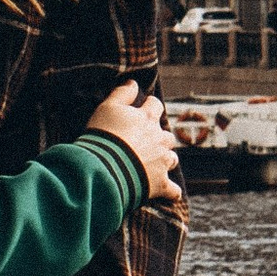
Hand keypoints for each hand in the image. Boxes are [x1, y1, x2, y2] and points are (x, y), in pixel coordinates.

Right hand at [87, 78, 182, 201]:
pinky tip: (169, 192)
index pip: (155, 106)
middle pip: (166, 135)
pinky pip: (173, 190)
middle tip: (146, 141)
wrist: (104, 168)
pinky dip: (171, 191)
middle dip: (159, 137)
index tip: (144, 109)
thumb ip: (121, 93)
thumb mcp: (106, 108)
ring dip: (166, 159)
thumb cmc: (103, 136)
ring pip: (172, 158)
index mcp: (147, 119)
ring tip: (155, 164)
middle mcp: (159, 139)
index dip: (150, 106)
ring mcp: (162, 162)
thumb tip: (133, 82)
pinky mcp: (160, 184)